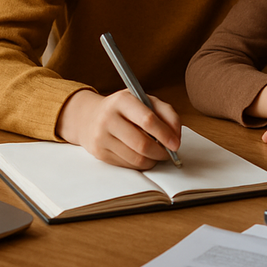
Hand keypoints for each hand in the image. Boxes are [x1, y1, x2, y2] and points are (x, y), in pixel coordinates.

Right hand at [56, 89, 180, 168]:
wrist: (90, 117)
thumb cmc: (124, 109)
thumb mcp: (145, 100)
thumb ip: (166, 113)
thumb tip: (176, 136)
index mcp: (122, 100)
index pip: (147, 120)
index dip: (165, 134)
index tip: (176, 143)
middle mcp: (108, 118)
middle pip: (142, 143)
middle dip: (161, 152)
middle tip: (169, 153)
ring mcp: (102, 137)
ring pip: (136, 158)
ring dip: (152, 160)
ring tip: (158, 154)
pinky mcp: (99, 153)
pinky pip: (127, 165)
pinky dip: (141, 164)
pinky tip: (144, 156)